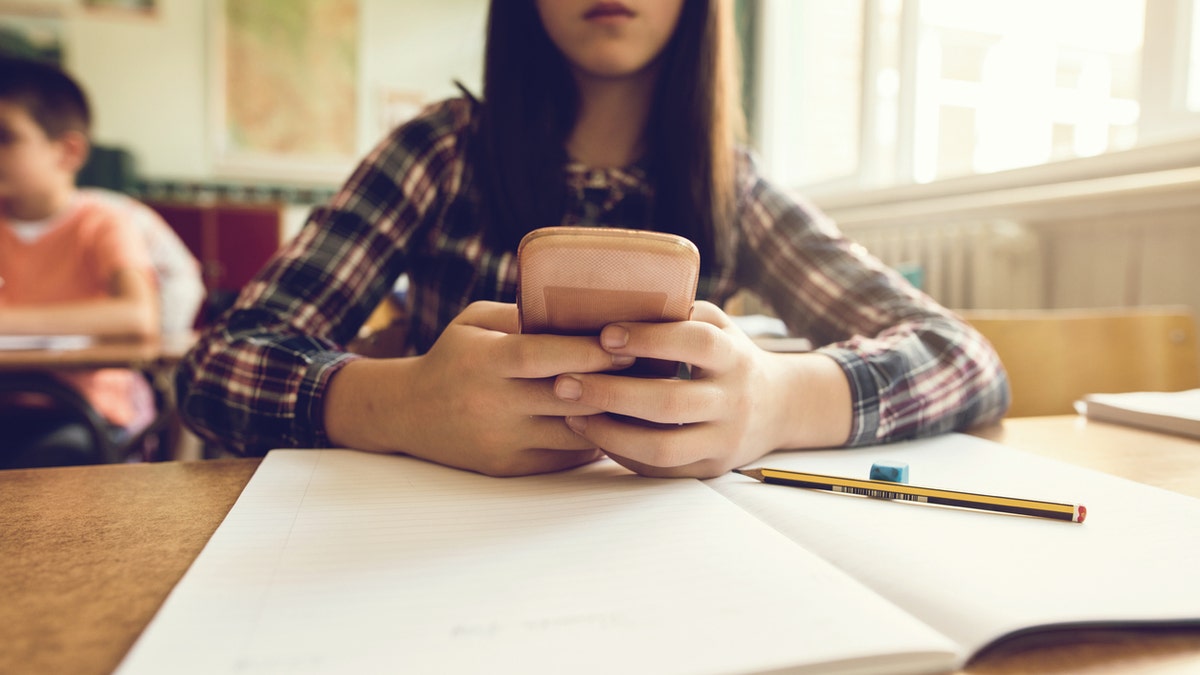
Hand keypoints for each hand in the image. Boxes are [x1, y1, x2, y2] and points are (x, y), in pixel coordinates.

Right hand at [326, 301, 631, 476]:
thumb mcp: (475, 322)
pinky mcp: (509, 467)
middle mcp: (492, 403)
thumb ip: (522, 315)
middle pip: (565, 396)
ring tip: (646, 397)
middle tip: (655, 368)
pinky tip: (618, 424)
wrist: (407, 414)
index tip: (627, 342)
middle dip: (613, 383)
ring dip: (612, 417)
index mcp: (484, 360)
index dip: (587, 350)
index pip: (542, 355)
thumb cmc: (453, 358)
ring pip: (572, 432)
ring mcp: (501, 440)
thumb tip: (584, 307)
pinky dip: (594, 440)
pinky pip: (564, 457)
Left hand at [552, 301, 850, 477]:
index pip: (695, 344)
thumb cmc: (729, 356)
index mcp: (734, 355)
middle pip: (670, 401)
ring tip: (570, 414)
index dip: (650, 339)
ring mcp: (723, 439)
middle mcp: (733, 400)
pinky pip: (660, 469)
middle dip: (611, 393)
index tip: (605, 334)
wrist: (781, 407)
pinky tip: (593, 433)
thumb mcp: (717, 326)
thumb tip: (612, 295)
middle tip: (564, 383)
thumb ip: (678, 314)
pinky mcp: (709, 468)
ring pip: (662, 446)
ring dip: (609, 432)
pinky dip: (622, 452)